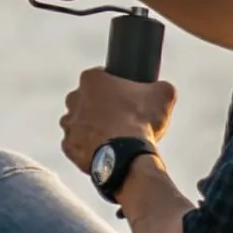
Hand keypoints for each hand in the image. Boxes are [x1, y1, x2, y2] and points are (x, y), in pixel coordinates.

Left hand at [59, 70, 176, 172]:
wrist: (127, 156)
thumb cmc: (141, 120)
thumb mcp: (163, 95)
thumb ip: (162, 87)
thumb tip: (163, 89)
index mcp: (91, 79)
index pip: (102, 77)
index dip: (116, 87)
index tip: (128, 98)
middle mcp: (73, 99)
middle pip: (87, 99)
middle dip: (101, 107)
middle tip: (121, 118)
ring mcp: (69, 124)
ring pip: (80, 122)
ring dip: (92, 128)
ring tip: (114, 138)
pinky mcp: (68, 146)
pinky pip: (77, 145)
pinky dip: (88, 148)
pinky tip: (105, 152)